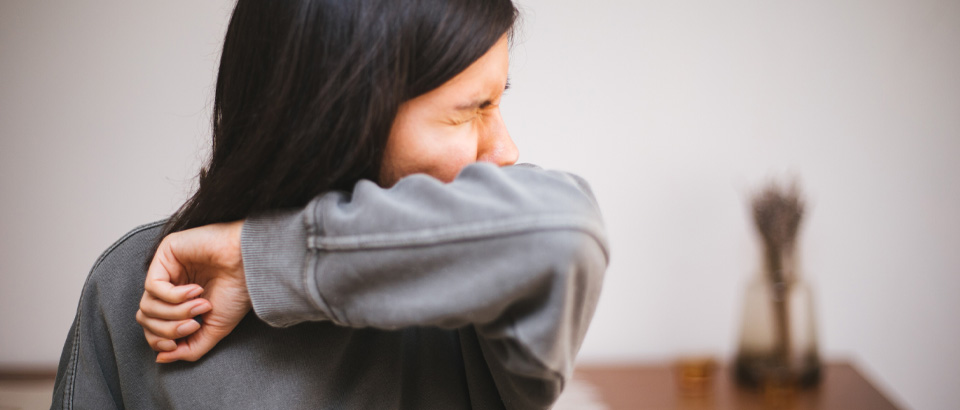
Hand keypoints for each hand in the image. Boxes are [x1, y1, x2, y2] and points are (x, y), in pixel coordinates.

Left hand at [137, 220, 250, 362]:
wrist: (251, 265)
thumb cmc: (238, 292)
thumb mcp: (214, 329)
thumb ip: (189, 348)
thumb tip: (161, 358)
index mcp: (180, 302)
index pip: (152, 327)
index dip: (159, 341)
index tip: (177, 345)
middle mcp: (171, 285)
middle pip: (146, 319)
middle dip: (168, 329)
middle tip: (195, 323)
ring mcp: (167, 269)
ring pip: (147, 305)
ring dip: (175, 313)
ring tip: (201, 305)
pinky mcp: (165, 253)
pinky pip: (153, 286)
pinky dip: (174, 297)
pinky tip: (196, 291)